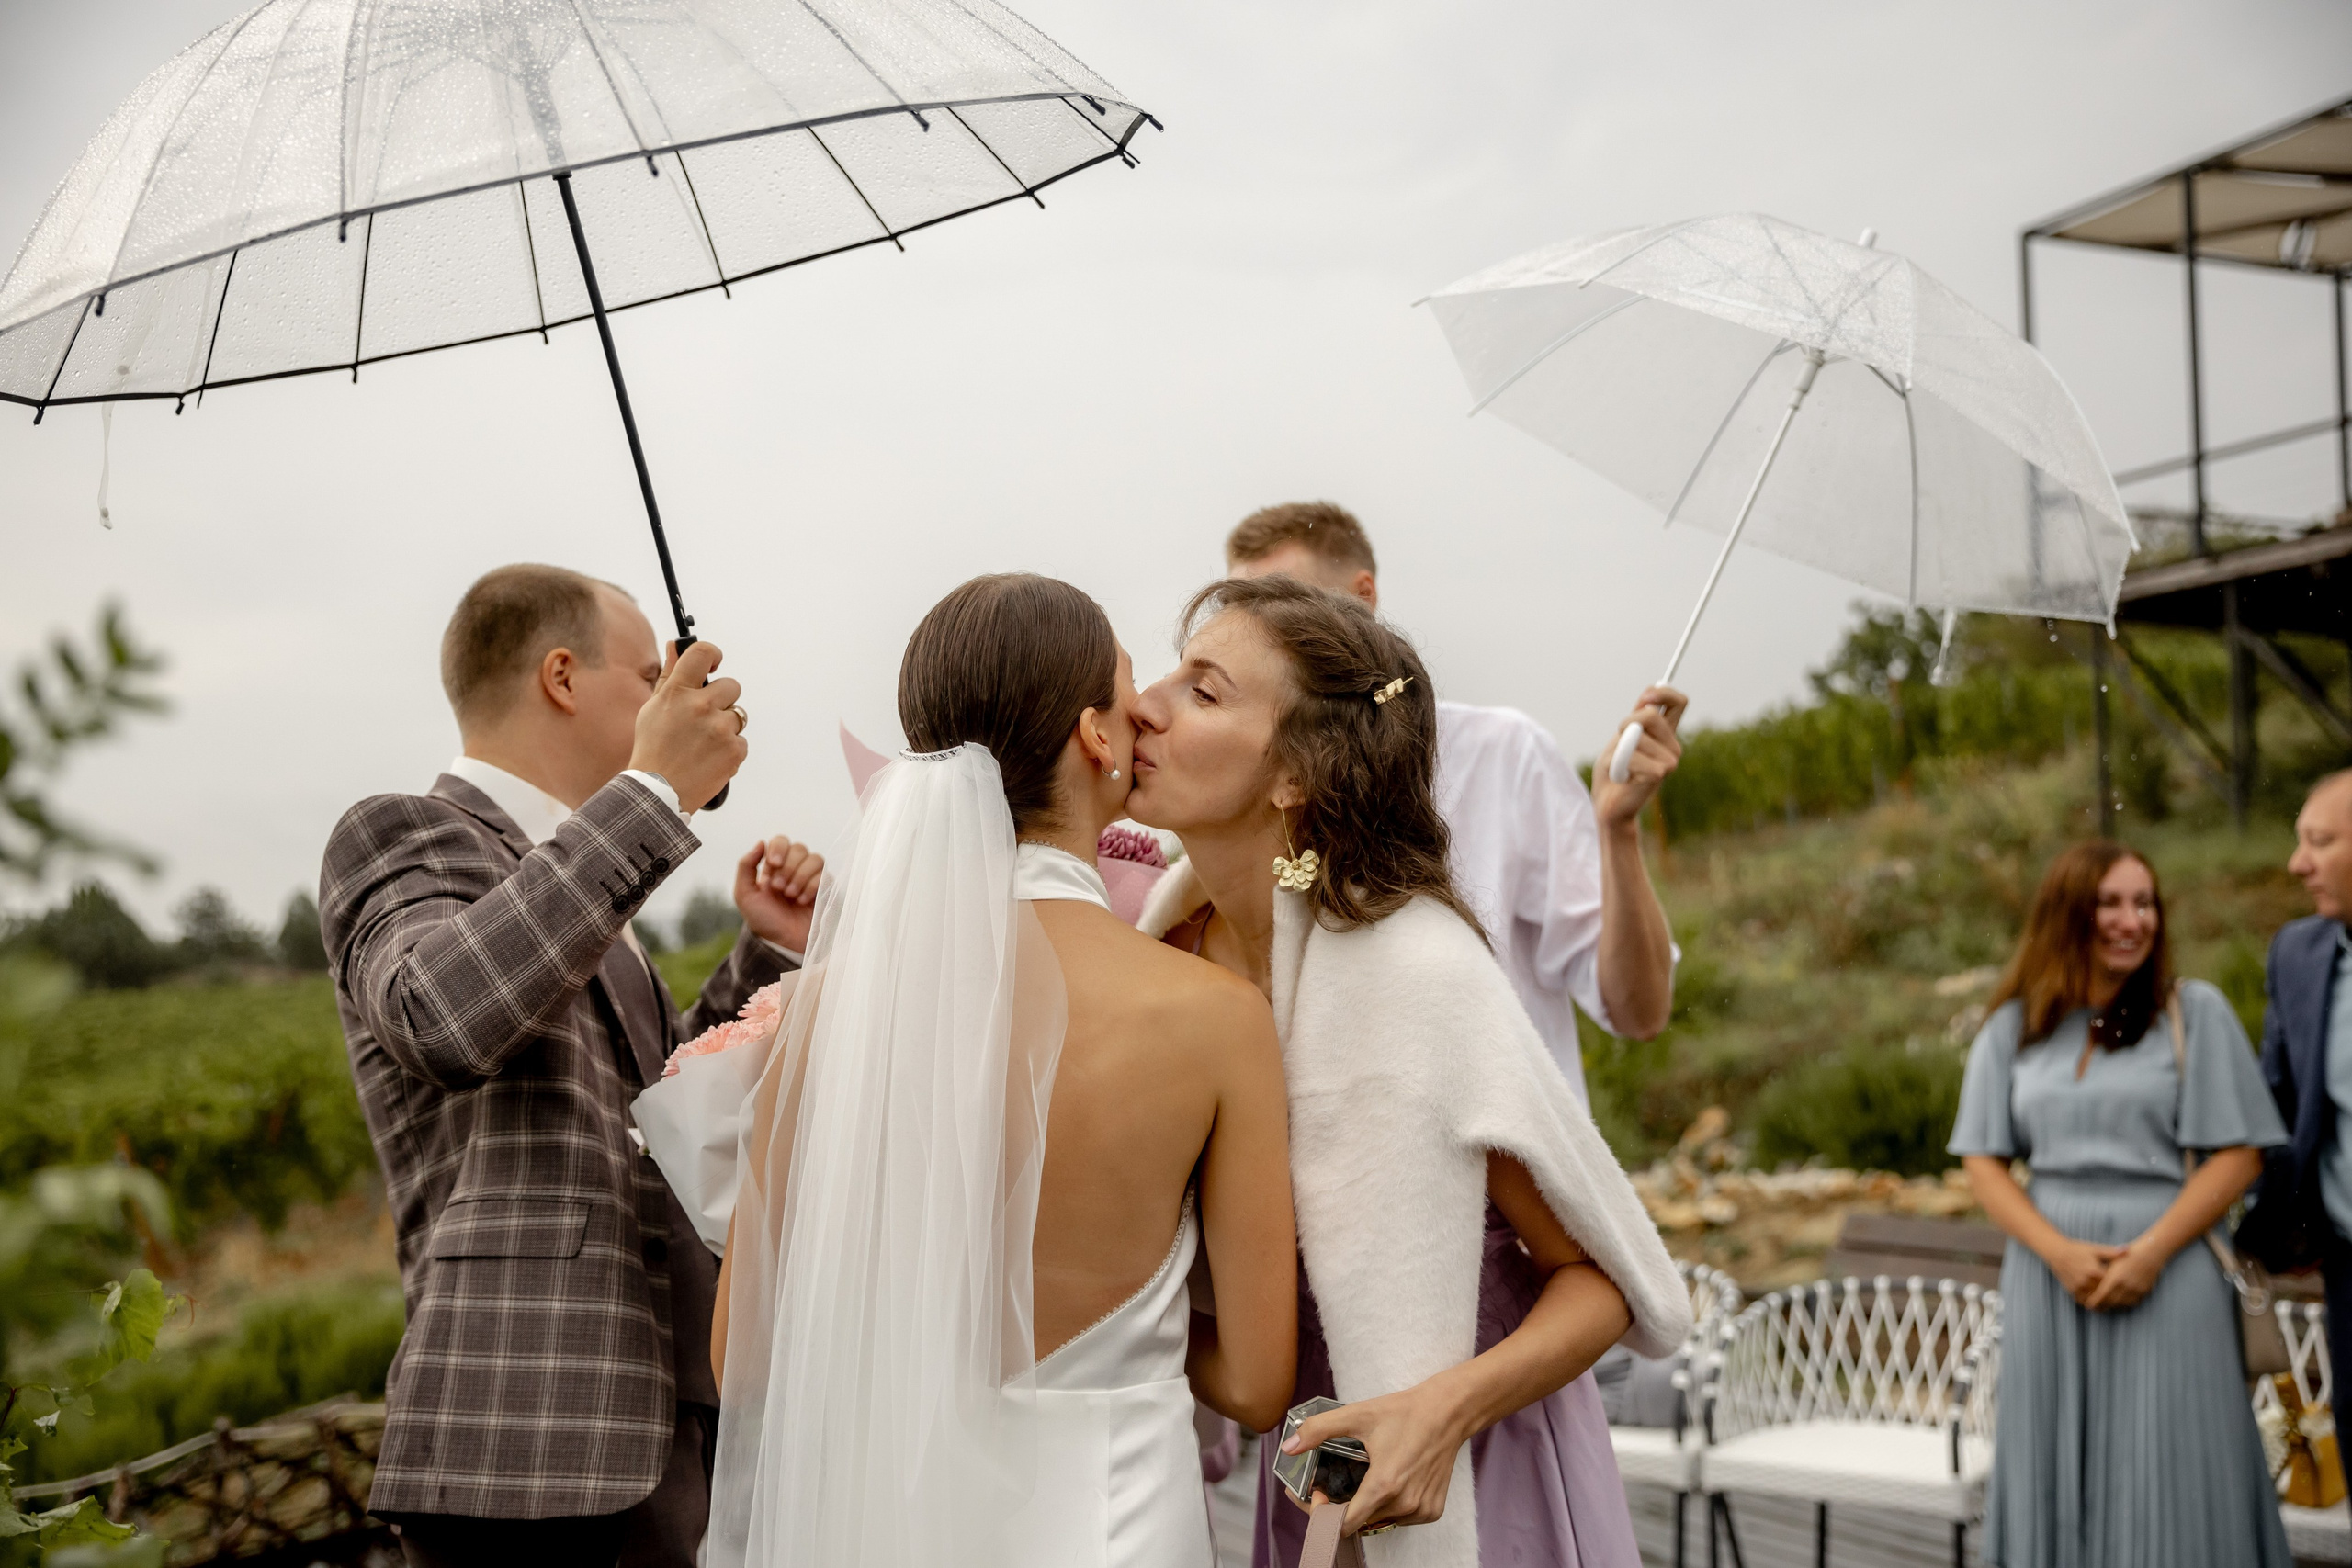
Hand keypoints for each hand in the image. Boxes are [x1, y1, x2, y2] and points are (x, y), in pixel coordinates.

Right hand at [629, 642, 745, 810]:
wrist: (658, 791)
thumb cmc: (653, 748)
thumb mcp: (653, 709)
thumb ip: (668, 676)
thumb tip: (675, 646)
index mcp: (677, 692)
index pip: (703, 653)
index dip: (713, 654)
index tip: (714, 665)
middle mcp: (700, 706)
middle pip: (731, 686)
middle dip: (722, 700)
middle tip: (703, 719)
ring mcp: (719, 728)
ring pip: (737, 715)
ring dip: (725, 727)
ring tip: (702, 744)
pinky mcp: (734, 750)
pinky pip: (741, 740)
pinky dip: (729, 749)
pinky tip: (709, 758)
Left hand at [736, 835, 823, 951]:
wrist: (784, 942)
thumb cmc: (764, 920)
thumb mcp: (745, 894)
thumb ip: (746, 866)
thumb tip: (760, 842)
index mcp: (774, 866)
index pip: (781, 841)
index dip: (779, 848)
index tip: (773, 864)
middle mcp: (794, 868)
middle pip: (798, 848)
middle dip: (788, 868)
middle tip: (780, 888)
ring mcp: (811, 877)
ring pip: (814, 859)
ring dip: (800, 877)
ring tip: (791, 896)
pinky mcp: (825, 888)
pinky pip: (824, 875)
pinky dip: (812, 887)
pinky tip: (803, 901)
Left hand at [1283, 1384, 1465, 1535]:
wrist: (1449, 1412)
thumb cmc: (1406, 1412)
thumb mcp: (1357, 1415)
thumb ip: (1319, 1430)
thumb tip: (1290, 1446)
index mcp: (1384, 1485)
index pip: (1344, 1524)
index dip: (1322, 1514)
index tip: (1317, 1493)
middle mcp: (1404, 1503)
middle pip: (1359, 1522)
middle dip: (1338, 1507)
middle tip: (1329, 1485)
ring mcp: (1420, 1510)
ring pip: (1380, 1521)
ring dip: (1365, 1507)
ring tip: (1360, 1479)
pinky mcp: (1433, 1510)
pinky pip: (1401, 1518)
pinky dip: (1389, 1506)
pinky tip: (1387, 1483)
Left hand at [1592, 685, 1686, 829]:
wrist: (1608, 804)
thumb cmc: (1614, 771)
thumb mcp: (1622, 738)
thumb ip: (1636, 719)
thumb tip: (1651, 693)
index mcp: (1666, 735)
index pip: (1678, 702)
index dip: (1663, 693)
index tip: (1644, 698)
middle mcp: (1672, 746)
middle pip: (1651, 714)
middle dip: (1627, 722)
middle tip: (1619, 741)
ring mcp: (1670, 760)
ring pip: (1637, 735)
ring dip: (1620, 748)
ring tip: (1621, 766)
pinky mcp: (1660, 773)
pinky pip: (1632, 754)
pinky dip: (1620, 763)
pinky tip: (1624, 777)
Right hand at [2044, 1237, 2125, 1305]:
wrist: (2057, 1252)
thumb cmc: (2077, 1249)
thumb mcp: (2095, 1249)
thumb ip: (2112, 1252)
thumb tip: (2128, 1250)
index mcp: (2094, 1271)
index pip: (2112, 1284)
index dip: (2121, 1286)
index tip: (2128, 1288)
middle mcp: (2086, 1281)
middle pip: (2104, 1294)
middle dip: (2113, 1297)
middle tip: (2123, 1300)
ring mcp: (2078, 1287)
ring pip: (2095, 1300)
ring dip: (2103, 1303)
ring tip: (2113, 1304)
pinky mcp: (2072, 1290)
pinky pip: (2084, 1301)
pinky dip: (2092, 1303)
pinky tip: (2098, 1303)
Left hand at [2082, 1235, 2166, 1311]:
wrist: (2150, 1253)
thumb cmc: (2127, 1254)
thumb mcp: (2112, 1262)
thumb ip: (2101, 1274)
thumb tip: (2089, 1286)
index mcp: (2115, 1278)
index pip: (2102, 1296)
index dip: (2094, 1302)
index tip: (2088, 1304)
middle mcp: (2126, 1286)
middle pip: (2111, 1302)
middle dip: (2101, 1306)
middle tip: (2095, 1308)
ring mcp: (2136, 1290)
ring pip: (2122, 1304)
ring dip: (2113, 1306)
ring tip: (2105, 1306)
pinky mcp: (2144, 1291)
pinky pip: (2132, 1302)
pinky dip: (2124, 1304)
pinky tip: (2118, 1302)